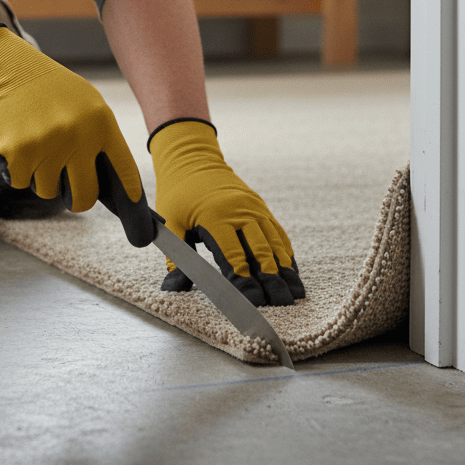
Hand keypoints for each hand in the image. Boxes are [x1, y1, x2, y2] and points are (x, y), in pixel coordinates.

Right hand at [0, 24, 154, 245]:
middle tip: (69, 189)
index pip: (123, 169)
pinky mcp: (17, 153)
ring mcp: (47, 146)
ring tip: (36, 146)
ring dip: (41, 177)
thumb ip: (96, 137)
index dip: (130, 197)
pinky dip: (17, 170)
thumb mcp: (84, 103)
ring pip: (48, 191)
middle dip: (76, 198)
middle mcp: (77, 136)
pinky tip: (16, 143)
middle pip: (84, 196)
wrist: (4, 69)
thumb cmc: (48, 89)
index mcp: (100, 122)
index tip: (136, 215)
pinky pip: (21, 183)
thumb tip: (108, 181)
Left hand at [150, 119, 304, 305]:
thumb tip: (172, 289)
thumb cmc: (178, 194)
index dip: (244, 282)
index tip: (253, 303)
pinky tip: (292, 272)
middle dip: (272, 280)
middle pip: (261, 252)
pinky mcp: (261, 207)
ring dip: (285, 269)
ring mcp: (254, 208)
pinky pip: (277, 233)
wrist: (193, 159)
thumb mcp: (170, 222)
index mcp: (215, 216)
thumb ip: (175, 257)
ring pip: (275, 243)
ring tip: (295, 294)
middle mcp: (240, 211)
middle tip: (282, 305)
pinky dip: (286, 253)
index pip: (233, 256)